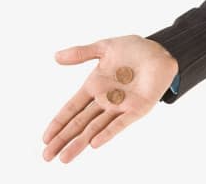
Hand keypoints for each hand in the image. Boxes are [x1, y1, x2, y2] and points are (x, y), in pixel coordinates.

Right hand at [43, 35, 177, 162]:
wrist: (160, 51)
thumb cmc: (133, 49)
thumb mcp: (104, 48)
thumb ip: (81, 53)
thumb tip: (55, 57)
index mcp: (94, 86)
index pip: (71, 108)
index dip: (58, 122)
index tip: (45, 137)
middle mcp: (104, 100)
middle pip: (79, 123)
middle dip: (63, 139)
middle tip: (47, 156)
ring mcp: (120, 106)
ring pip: (95, 128)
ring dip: (80, 142)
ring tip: (64, 158)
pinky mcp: (136, 109)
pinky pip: (120, 123)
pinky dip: (107, 133)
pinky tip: (94, 143)